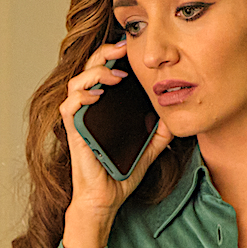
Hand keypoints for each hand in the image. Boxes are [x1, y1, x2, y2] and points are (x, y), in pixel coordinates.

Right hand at [59, 40, 172, 247]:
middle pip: (88, 70)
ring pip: (75, 83)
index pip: (103, 72)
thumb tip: (177, 118)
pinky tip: (97, 95)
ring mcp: (79, 120)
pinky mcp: (74, 133)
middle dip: (103, 54)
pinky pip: (69, 107)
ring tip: (115, 74)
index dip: (112, 55)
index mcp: (103, 108)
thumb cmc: (118, 174)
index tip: (129, 47)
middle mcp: (88, 110)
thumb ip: (159, 133)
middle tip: (122, 48)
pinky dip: (81, 97)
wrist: (105, 199)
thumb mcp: (148, 150)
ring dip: (94, 73)